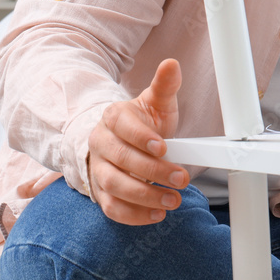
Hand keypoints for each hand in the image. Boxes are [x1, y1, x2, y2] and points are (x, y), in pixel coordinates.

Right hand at [87, 58, 189, 224]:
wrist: (123, 142)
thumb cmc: (143, 123)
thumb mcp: (155, 102)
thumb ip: (164, 85)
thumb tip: (172, 64)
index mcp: (113, 118)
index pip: (122, 126)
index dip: (141, 137)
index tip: (164, 147)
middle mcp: (100, 144)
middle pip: (120, 160)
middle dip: (152, 171)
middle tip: (181, 178)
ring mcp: (98, 170)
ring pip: (114, 186)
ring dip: (145, 196)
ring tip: (173, 200)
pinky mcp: (101, 193)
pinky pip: (112, 208)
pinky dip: (133, 215)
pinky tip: (158, 214)